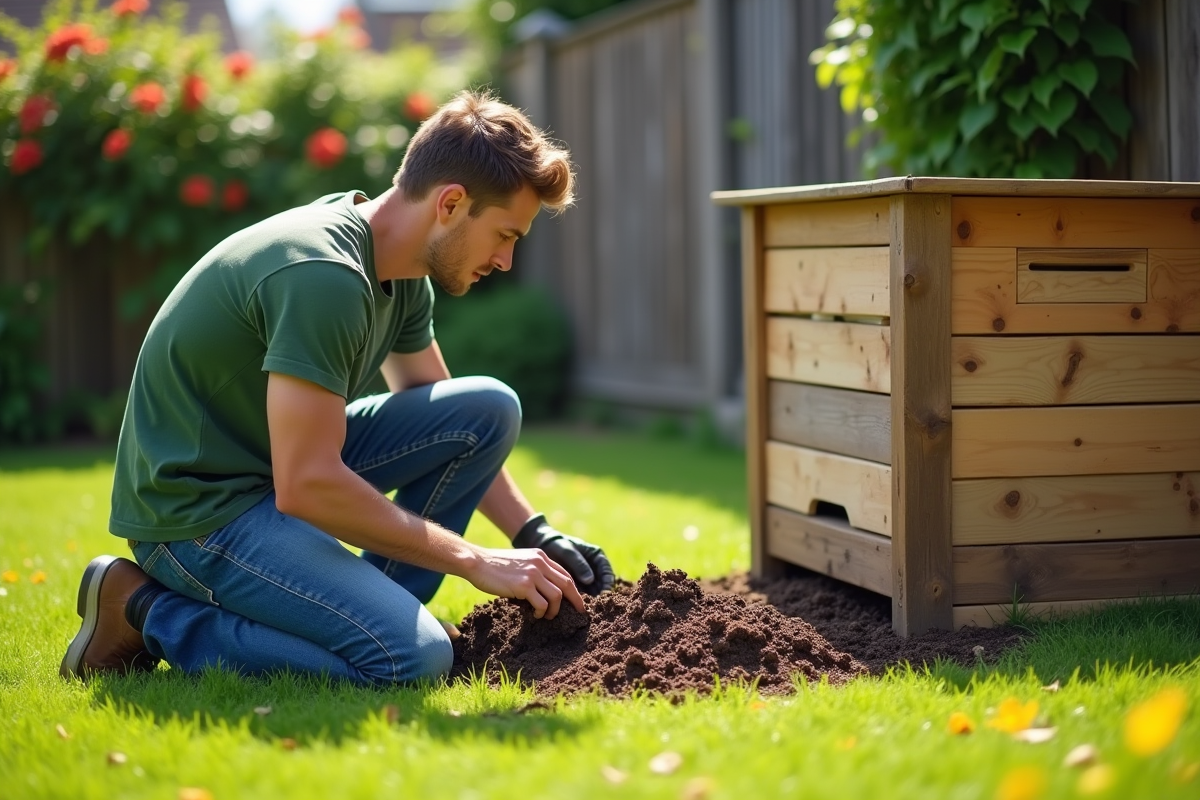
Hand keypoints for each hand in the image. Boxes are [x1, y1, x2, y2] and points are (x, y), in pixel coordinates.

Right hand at [466, 547, 584, 618]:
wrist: (477, 562)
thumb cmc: (495, 565)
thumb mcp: (520, 561)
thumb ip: (534, 569)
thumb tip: (545, 589)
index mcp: (540, 556)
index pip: (564, 574)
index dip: (573, 589)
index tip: (576, 600)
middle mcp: (540, 563)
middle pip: (567, 584)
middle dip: (576, 600)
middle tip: (578, 612)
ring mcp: (533, 574)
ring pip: (557, 596)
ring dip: (555, 610)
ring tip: (548, 616)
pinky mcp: (524, 586)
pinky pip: (542, 604)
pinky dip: (542, 612)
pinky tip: (535, 615)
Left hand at [512, 514, 615, 595]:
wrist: (544, 545)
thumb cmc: (557, 545)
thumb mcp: (567, 551)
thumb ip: (578, 563)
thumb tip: (590, 580)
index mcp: (596, 556)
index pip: (606, 571)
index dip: (607, 582)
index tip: (605, 591)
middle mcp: (594, 567)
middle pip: (601, 583)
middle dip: (599, 594)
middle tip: (596, 604)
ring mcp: (586, 576)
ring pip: (592, 590)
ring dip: (590, 599)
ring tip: (586, 607)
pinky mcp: (577, 583)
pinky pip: (581, 592)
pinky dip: (579, 599)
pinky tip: (576, 605)